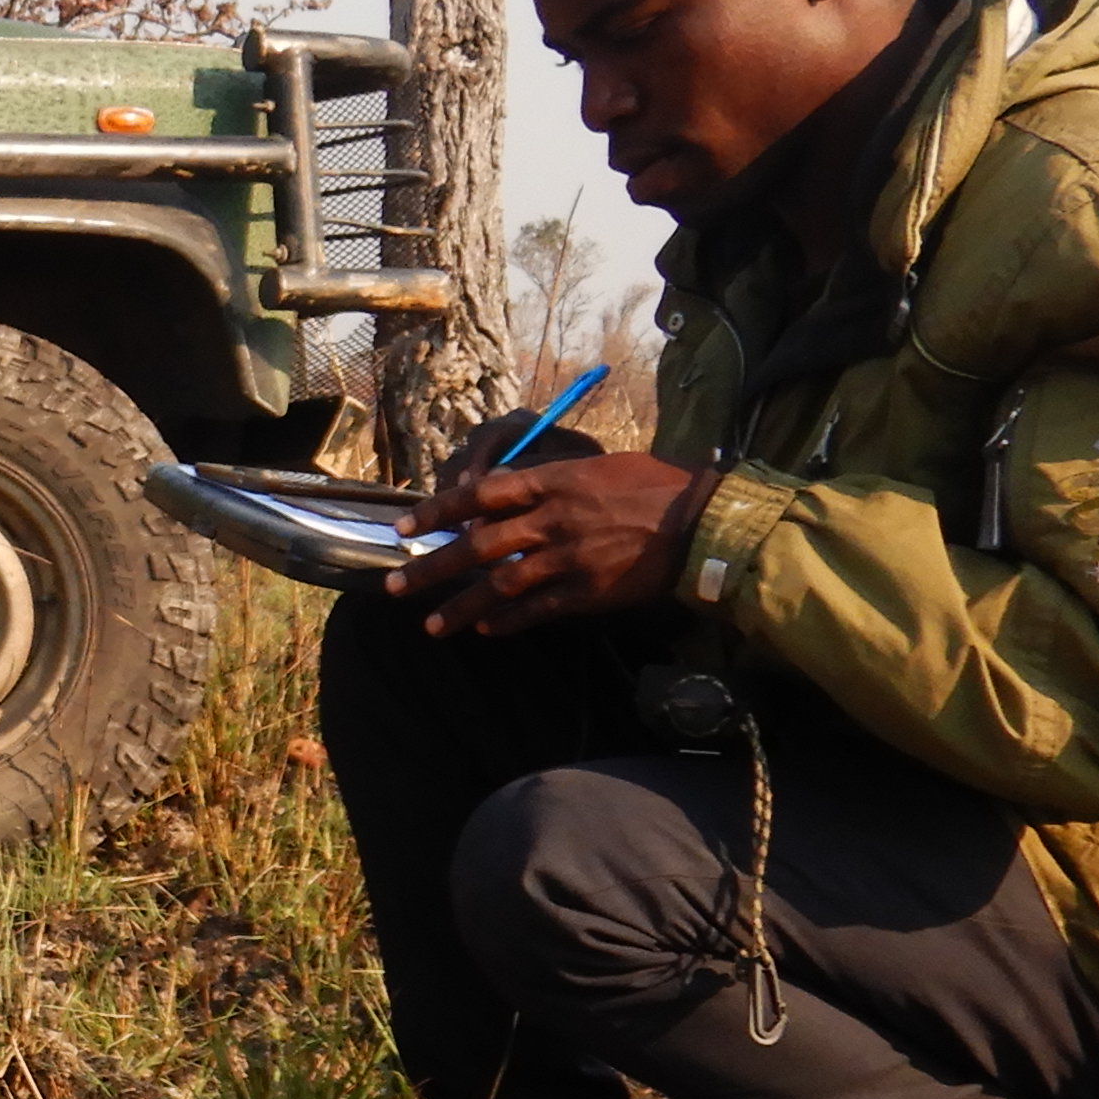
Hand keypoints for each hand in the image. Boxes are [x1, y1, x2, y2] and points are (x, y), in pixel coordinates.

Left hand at [384, 450, 715, 636]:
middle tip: (395, 587)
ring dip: (461, 607)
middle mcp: (553, 519)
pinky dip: (507, 622)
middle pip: (477, 545)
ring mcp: (569, 558)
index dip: (438, 511)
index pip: (481, 494)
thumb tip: (510, 489)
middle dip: (432, 568)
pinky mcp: (588, 591)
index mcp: (555, 481)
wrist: (704, 521)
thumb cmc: (657, 486)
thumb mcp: (599, 467)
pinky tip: (484, 631)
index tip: (406, 526)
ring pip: (499, 585)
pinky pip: (536, 610)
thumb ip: (552, 478)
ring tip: (432, 626)